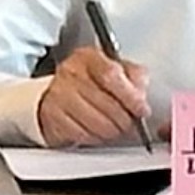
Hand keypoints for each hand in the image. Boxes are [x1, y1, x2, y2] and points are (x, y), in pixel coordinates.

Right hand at [37, 47, 152, 147]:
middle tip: (130, 122)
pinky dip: (95, 137)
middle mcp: (71, 72)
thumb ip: (134, 77)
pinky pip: (82, 134)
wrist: (58, 93)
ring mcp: (59, 93)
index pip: (110, 75)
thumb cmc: (90, 82)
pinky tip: (97, 131)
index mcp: (89, 57)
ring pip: (95, 122)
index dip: (130, 96)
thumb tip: (141, 93)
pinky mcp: (53, 115)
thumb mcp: (116, 70)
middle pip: (106, 103)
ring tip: (114, 127)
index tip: (141, 109)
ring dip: (111, 131)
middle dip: (124, 119)